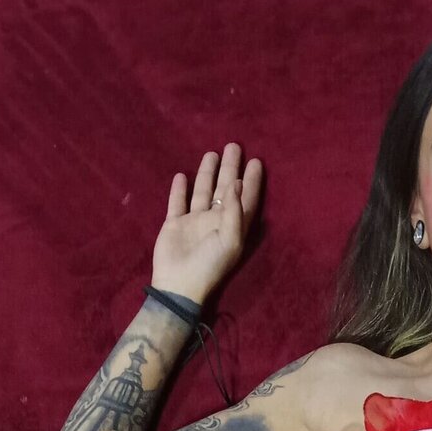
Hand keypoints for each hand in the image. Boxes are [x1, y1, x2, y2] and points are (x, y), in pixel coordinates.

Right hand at [150, 143, 262, 304]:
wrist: (179, 284)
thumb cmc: (210, 264)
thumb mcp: (230, 239)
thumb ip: (235, 211)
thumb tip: (237, 183)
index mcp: (234, 225)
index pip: (246, 198)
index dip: (252, 181)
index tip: (256, 161)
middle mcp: (216, 221)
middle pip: (225, 189)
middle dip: (230, 168)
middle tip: (234, 145)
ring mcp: (195, 222)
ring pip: (203, 191)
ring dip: (207, 174)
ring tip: (212, 153)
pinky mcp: (175, 224)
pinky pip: (178, 202)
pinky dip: (180, 189)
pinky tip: (182, 175)